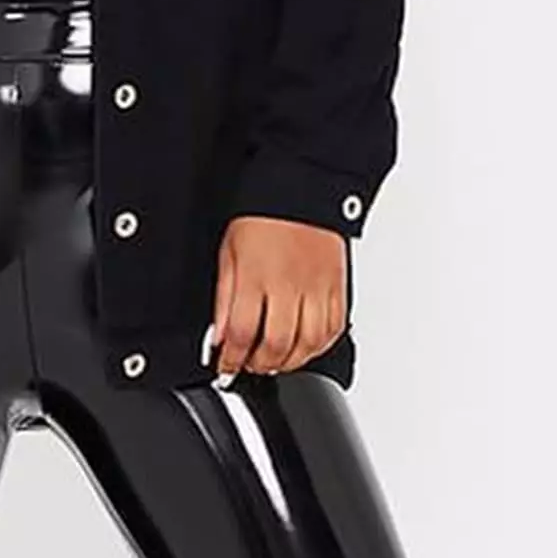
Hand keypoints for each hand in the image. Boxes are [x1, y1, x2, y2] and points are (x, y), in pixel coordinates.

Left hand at [208, 215, 346, 384]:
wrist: (300, 190)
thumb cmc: (262, 217)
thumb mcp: (229, 252)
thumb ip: (224, 296)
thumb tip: (219, 335)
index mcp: (256, 276)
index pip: (242, 333)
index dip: (231, 359)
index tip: (226, 367)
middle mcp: (288, 285)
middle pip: (276, 345)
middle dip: (259, 364)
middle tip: (250, 364)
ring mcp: (316, 288)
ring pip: (308, 345)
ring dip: (289, 362)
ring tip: (275, 359)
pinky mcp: (337, 287)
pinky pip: (333, 330)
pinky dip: (318, 346)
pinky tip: (304, 346)